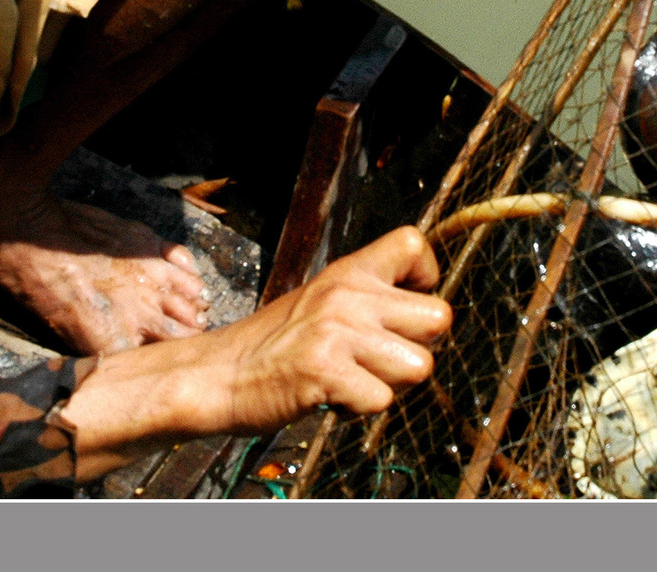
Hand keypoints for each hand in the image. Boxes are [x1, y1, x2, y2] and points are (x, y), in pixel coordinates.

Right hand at [57, 227, 451, 474]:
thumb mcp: (320, 302)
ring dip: (390, 385)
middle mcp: (347, 294)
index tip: (403, 308)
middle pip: (439, 318)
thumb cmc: (272, 346)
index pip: (414, 244)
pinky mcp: (325, 371)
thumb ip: (367, 300)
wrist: (217, 375)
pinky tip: (331, 397)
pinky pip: (382, 401)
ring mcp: (337, 331)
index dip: (425, 279)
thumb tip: (426, 315)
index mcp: (347, 272)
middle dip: (419, 348)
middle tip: (378, 359)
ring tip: (352, 379)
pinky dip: (358, 411)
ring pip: (419, 365)